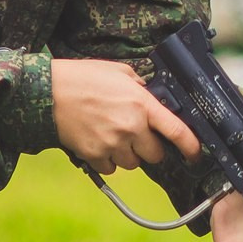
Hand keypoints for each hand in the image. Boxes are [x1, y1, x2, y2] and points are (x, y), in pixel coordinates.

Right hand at [53, 59, 199, 174]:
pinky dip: (108, 160)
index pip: (176, 131)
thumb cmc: (82, 78)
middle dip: (149, 147)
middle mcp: (130, 127)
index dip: (191, 145)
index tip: (195, 153)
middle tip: (135, 134)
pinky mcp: (94, 156)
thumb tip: (151, 98)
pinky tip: (98, 143)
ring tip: (111, 135)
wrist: (47, 92)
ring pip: (132, 164)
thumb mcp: (118, 72)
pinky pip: (111, 169)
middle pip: (155, 154)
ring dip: (127, 154)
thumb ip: (140, 87)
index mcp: (141, 104)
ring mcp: (112, 144)